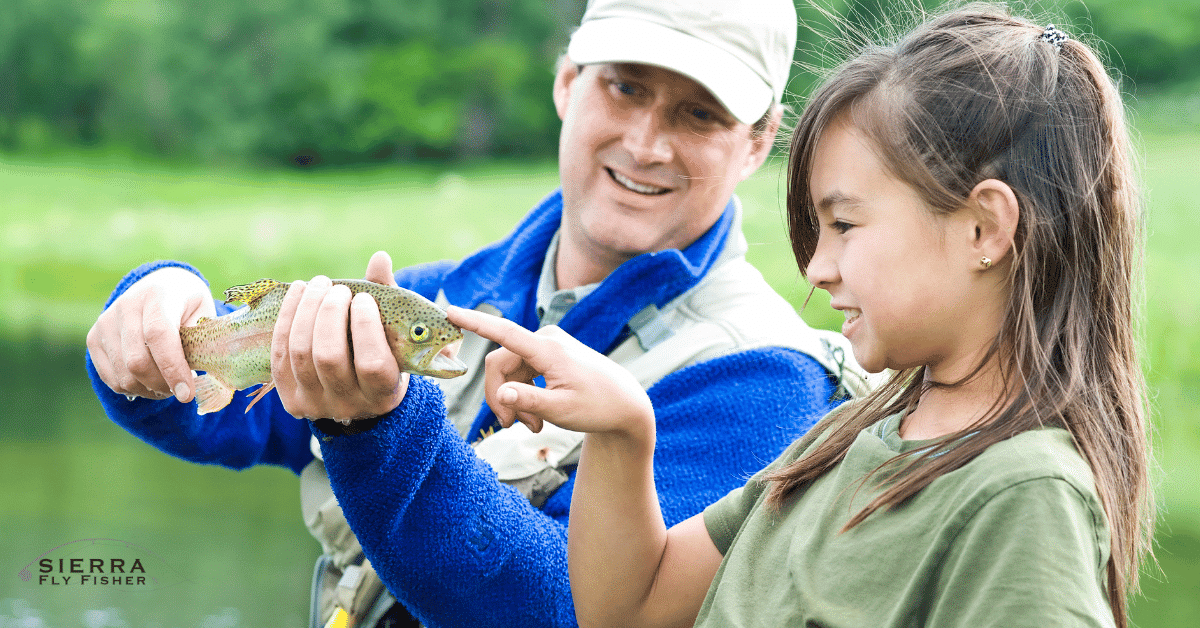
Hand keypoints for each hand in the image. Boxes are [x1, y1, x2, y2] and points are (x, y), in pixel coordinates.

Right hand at [86, 267, 213, 402]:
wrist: (160, 285)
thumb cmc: (188, 304)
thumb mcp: (204, 314)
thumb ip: (200, 341)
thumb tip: (194, 378)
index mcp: (159, 295)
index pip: (159, 335)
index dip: (172, 368)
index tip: (187, 394)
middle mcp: (126, 305)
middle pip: (137, 360)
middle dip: (162, 385)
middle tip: (182, 391)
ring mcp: (106, 322)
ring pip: (123, 374)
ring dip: (149, 390)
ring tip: (168, 386)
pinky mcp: (94, 337)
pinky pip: (111, 378)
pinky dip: (133, 389)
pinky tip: (150, 382)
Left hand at [271, 252, 407, 421]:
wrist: (357, 397)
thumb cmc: (383, 356)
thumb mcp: (393, 335)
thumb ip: (388, 298)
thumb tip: (379, 258)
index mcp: (383, 394)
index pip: (372, 363)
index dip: (365, 326)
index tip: (363, 299)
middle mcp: (349, 405)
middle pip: (329, 357)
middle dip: (329, 314)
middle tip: (337, 289)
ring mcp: (315, 404)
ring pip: (301, 353)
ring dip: (306, 310)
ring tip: (318, 284)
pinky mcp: (290, 398)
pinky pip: (280, 354)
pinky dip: (287, 319)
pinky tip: (299, 292)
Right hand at [446, 306, 653, 438]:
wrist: (626, 404)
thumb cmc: (598, 407)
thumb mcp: (562, 411)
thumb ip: (529, 402)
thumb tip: (501, 394)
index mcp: (548, 349)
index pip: (504, 332)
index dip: (474, 323)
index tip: (449, 311)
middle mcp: (546, 340)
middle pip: (500, 364)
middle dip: (502, 396)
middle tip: (511, 426)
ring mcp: (547, 346)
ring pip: (509, 372)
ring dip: (515, 400)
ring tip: (532, 426)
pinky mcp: (549, 355)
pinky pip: (522, 373)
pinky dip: (524, 395)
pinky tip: (536, 418)